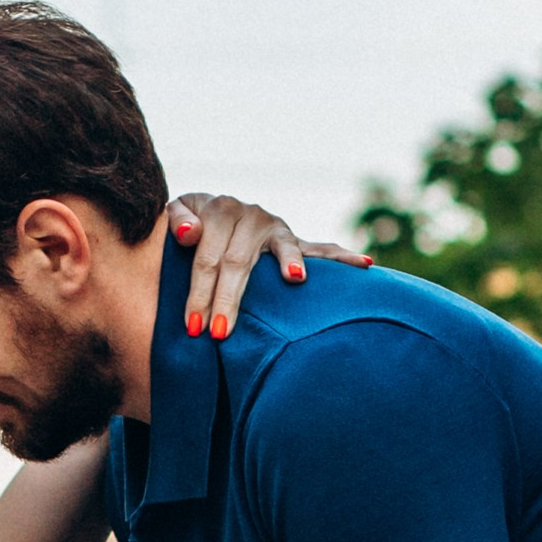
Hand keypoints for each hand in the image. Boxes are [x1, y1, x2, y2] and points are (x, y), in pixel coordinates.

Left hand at [169, 192, 369, 341]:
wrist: (209, 209)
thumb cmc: (189, 223)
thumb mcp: (178, 212)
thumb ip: (177, 219)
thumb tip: (190, 235)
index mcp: (221, 209)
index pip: (208, 256)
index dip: (199, 291)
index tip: (194, 326)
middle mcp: (252, 214)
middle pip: (240, 260)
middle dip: (229, 298)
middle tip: (220, 332)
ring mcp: (277, 227)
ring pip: (283, 250)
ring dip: (290, 265)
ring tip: (295, 279)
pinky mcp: (293, 240)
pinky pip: (321, 248)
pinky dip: (343, 256)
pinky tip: (364, 264)